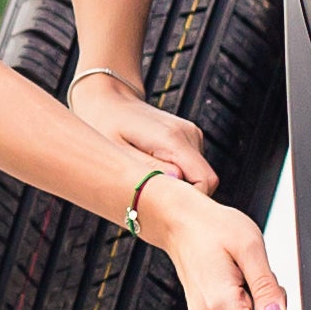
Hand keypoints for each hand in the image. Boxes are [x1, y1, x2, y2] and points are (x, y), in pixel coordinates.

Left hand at [71, 74, 215, 197]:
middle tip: (151, 200)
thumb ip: (147, 167)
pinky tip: (153, 171)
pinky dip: (177, 177)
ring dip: (178, 186)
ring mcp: (191, 135)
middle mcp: (189, 135)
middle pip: (205, 182)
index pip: (205, 181)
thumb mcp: (117, 152)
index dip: (191, 201)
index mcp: (172, 139)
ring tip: (147, 181)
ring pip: (199, 177)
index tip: (166, 209)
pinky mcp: (189, 138)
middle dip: (184, 197)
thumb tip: (176, 180)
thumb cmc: (106, 126)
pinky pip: (192, 168)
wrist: (108, 100)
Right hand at [137, 176, 294, 309]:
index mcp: (220, 304)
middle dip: (268, 309)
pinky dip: (244, 300)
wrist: (181, 223)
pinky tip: (233, 278)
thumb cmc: (211, 228)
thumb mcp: (250, 248)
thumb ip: (267, 288)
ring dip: (256, 301)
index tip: (282, 303)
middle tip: (256, 276)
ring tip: (241, 272)